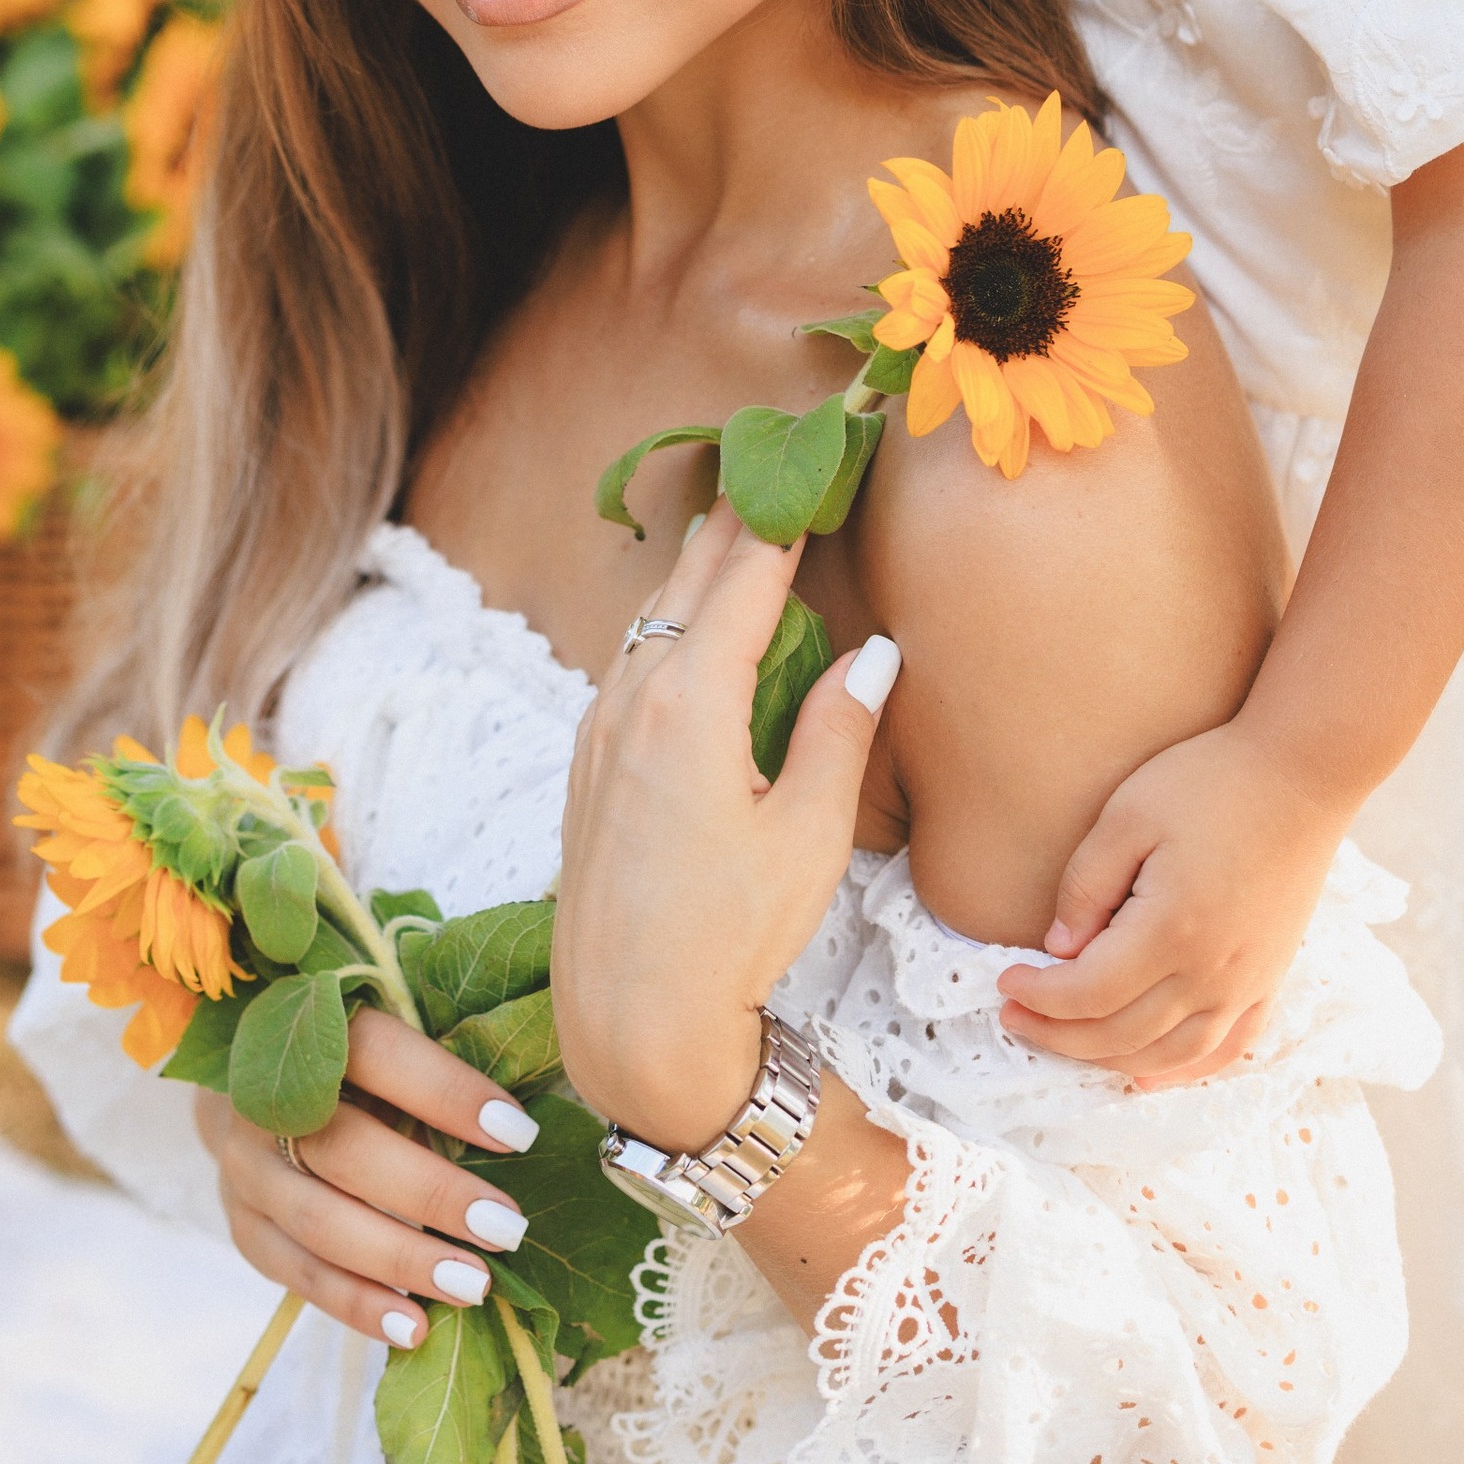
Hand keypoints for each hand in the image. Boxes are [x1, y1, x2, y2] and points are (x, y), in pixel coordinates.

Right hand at [203, 1005, 542, 1349]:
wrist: (259, 1095)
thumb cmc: (356, 1069)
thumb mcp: (389, 1048)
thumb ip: (436, 1076)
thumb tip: (524, 1128)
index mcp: (310, 1033)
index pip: (376, 1056)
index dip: (446, 1092)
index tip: (519, 1135)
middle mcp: (266, 1101)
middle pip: (346, 1151)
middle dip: (432, 1194)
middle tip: (506, 1228)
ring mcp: (247, 1169)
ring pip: (320, 1222)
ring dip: (402, 1260)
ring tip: (474, 1286)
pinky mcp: (244, 1228)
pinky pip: (299, 1276)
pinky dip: (358, 1306)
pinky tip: (415, 1329)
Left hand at [551, 505, 898, 1152]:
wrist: (627, 1019)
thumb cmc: (728, 937)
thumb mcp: (808, 834)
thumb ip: (838, 730)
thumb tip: (877, 651)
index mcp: (690, 700)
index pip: (749, 572)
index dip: (788, 506)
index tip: (824, 444)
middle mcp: (632, 695)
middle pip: (692, 574)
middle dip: (741, 513)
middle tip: (785, 458)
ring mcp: (599, 726)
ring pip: (654, 614)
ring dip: (701, 566)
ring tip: (744, 524)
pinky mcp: (586, 761)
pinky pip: (631, 659)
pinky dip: (670, 620)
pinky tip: (692, 626)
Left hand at [995, 717, 1346, 1086]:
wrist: (1301, 776)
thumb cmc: (1209, 783)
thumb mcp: (1127, 816)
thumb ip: (1086, 887)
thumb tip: (1058, 951)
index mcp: (1171, 930)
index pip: (1088, 993)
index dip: (1039, 997)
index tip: (1003, 982)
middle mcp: (1212, 973)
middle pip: (1122, 1034)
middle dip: (1058, 1034)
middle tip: (1013, 1018)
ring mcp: (1247, 983)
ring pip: (1169, 1055)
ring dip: (1109, 1060)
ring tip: (1065, 1041)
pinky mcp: (1270, 979)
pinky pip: (1226, 1049)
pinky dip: (1182, 1071)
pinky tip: (1146, 1075)